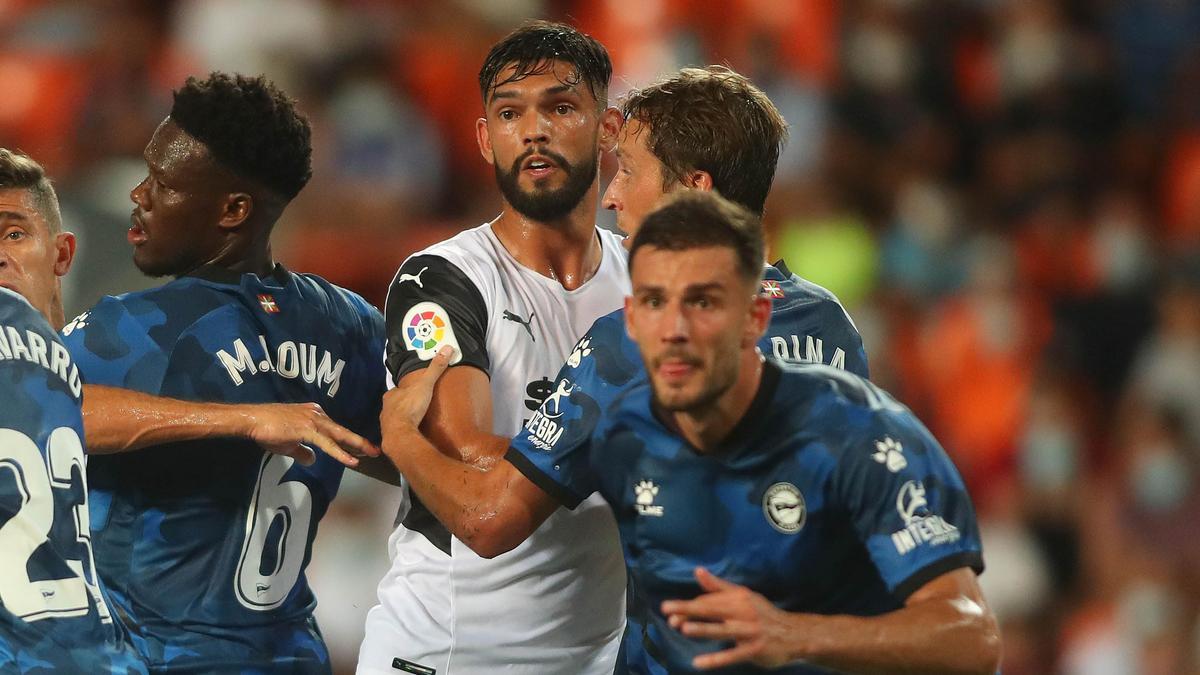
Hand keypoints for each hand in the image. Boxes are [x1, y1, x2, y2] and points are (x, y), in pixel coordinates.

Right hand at [247, 402, 379, 467]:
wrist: (253, 420)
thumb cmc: (268, 429)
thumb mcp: (288, 443)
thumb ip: (302, 451)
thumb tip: (312, 460)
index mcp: (314, 415)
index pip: (335, 429)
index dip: (348, 439)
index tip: (361, 448)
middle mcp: (317, 414)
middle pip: (342, 430)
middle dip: (360, 441)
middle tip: (376, 449)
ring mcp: (313, 421)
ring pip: (339, 435)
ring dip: (356, 445)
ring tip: (370, 454)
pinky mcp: (307, 429)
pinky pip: (327, 444)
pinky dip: (340, 453)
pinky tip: (351, 461)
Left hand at [380, 345, 454, 445]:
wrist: (400, 434)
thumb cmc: (411, 407)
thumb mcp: (426, 384)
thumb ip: (435, 368)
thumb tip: (447, 349)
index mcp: (391, 395)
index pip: (398, 390)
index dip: (406, 391)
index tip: (415, 392)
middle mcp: (385, 408)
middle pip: (395, 404)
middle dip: (404, 405)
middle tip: (417, 407)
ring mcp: (386, 423)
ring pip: (394, 418)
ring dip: (403, 419)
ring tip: (415, 421)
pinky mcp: (389, 436)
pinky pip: (396, 432)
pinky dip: (402, 432)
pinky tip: (411, 434)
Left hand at [661, 567, 796, 669]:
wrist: (795, 634)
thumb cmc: (763, 614)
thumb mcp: (744, 596)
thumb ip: (718, 587)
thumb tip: (697, 571)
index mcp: (739, 597)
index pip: (709, 600)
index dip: (689, 605)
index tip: (669, 610)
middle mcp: (744, 611)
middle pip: (712, 609)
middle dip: (688, 609)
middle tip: (666, 611)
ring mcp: (750, 631)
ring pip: (723, 629)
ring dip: (703, 629)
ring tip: (683, 628)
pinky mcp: (755, 650)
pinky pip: (732, 655)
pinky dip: (715, 659)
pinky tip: (698, 663)